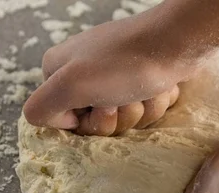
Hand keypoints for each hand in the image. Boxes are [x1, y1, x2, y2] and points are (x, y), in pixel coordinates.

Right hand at [23, 7, 199, 135]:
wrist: (177, 42)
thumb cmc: (123, 63)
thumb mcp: (70, 85)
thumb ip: (41, 108)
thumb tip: (50, 121)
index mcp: (59, 71)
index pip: (63, 121)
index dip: (85, 123)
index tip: (99, 107)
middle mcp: (84, 73)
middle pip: (97, 123)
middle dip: (117, 117)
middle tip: (122, 98)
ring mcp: (115, 76)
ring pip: (125, 118)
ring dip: (139, 110)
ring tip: (144, 89)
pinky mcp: (142, 80)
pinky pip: (145, 109)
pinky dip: (154, 102)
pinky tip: (159, 87)